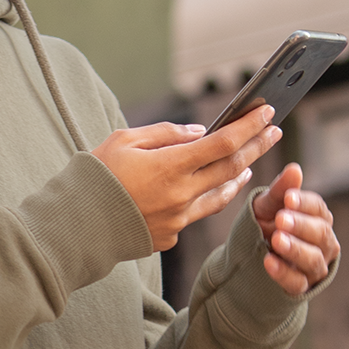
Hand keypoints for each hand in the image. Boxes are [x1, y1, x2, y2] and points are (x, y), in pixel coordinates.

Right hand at [93, 106, 282, 251]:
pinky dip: (205, 198)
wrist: (75, 224)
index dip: (248, 127)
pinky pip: (195, 213)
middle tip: (273, 131)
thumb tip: (199, 132)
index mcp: (170, 166)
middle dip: (256, 147)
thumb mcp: (124, 140)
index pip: (223, 143)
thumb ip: (165, 134)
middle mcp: (181, 194)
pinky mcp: (170, 235)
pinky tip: (208, 189)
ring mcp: (178, 219)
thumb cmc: (95, 176)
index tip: (266, 113)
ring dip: (238, 176)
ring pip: (221, 195)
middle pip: (231, 167)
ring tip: (249, 163)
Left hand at [251, 162, 338, 296]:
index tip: (288, 197)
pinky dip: (283, 273)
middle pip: (321, 234)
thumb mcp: (267, 207)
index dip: (305, 204)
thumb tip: (294, 169)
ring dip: (295, 249)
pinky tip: (268, 262)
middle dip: (301, 225)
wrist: (249, 259)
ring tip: (276, 239)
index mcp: (318, 219)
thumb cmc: (265, 225)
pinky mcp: (300, 287)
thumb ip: (280, 191)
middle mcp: (323, 243)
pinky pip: (297, 283)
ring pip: (313, 260)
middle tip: (281, 219)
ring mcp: (314, 267)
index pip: (319, 209)